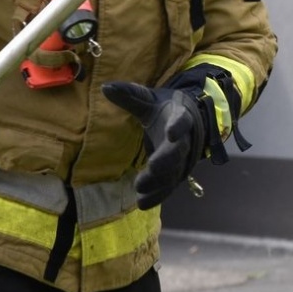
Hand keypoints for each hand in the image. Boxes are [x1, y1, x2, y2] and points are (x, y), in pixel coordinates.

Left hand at [101, 81, 206, 207]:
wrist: (188, 123)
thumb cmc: (164, 110)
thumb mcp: (149, 100)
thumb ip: (130, 95)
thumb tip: (105, 88)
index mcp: (180, 117)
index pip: (182, 121)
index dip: (178, 127)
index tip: (171, 133)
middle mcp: (184, 141)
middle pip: (178, 152)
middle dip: (166, 161)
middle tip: (152, 168)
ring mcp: (182, 160)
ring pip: (173, 173)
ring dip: (159, 182)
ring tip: (141, 189)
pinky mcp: (176, 174)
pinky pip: (168, 187)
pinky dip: (157, 195)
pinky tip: (142, 203)